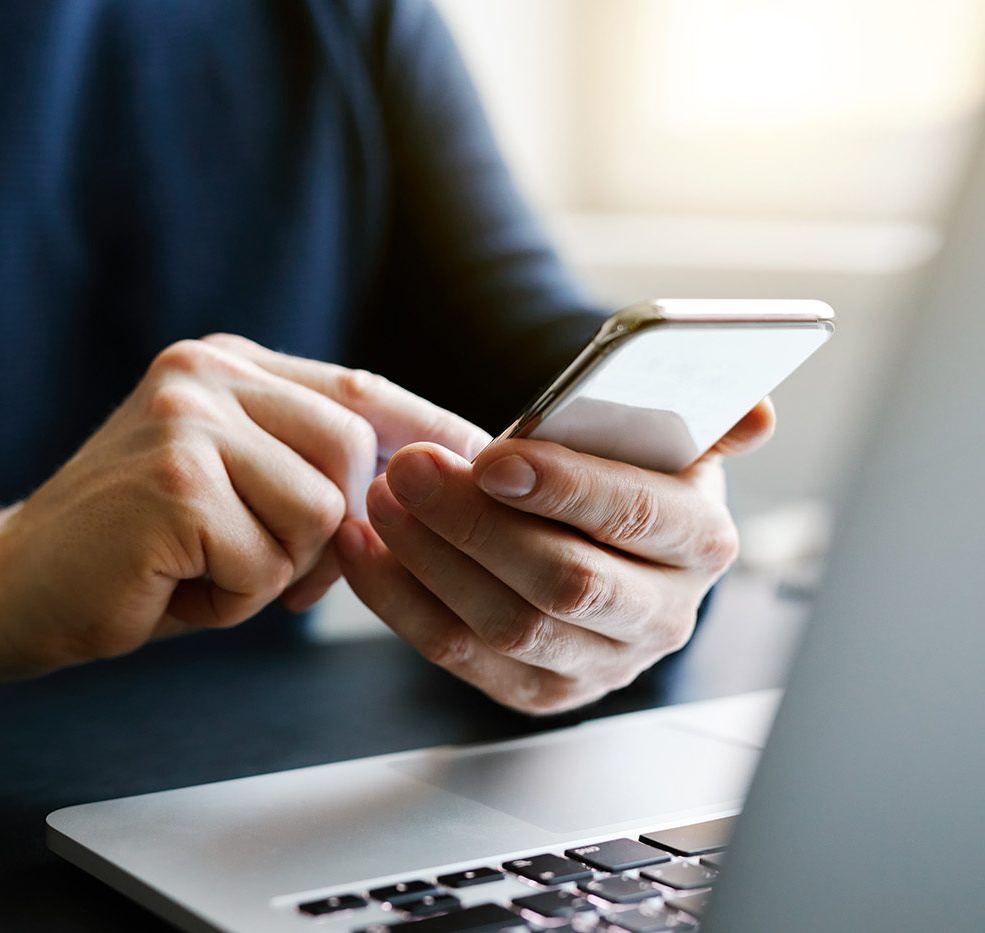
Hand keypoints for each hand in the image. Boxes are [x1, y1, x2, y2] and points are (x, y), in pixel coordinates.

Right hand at [0, 335, 485, 735]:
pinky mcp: (175, 481)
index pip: (358, 389)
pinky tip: (166, 584)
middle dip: (326, 534)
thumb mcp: (225, 490)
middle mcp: (206, 372)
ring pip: (319, 514)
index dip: (427, 432)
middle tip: (251, 568)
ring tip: (194, 568)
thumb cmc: (128, 555)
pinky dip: (231, 600)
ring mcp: (187, 420)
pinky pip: (269, 564)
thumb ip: (302, 468)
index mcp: (221, 364)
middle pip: (353, 455)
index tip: (486, 463)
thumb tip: (418, 482)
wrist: (6, 589)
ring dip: (271, 573)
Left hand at [336, 401, 775, 714]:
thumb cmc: (618, 469)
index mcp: (702, 541)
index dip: (566, 488)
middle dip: (476, 524)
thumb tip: (758, 416)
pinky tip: (365, 547)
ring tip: (383, 497)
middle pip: (565, 581)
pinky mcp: (541, 691)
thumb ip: (703, 418)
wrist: (594, 531)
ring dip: (430, 559)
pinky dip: (400, 600)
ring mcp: (601, 663)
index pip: (640, 518)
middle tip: (412, 468)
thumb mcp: (664, 433)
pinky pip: (458, 655)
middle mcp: (662, 614)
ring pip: (506, 624)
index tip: (493, 457)